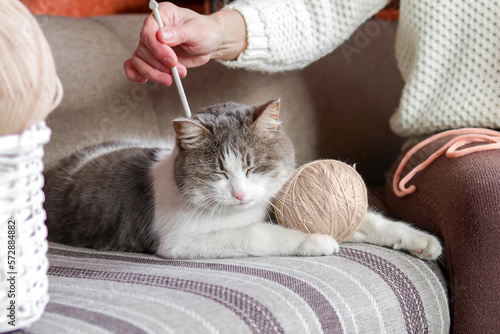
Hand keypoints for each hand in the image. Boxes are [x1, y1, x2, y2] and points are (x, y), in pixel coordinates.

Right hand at [124, 2, 246, 85]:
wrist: (210, 42)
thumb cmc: (204, 31)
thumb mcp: (196, 30)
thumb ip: (179, 33)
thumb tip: (161, 36)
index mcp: (163, 14)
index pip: (149, 31)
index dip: (157, 49)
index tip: (172, 61)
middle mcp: (154, 28)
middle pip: (144, 48)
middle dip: (160, 64)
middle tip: (177, 70)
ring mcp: (151, 44)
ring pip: (140, 60)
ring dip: (154, 73)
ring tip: (171, 78)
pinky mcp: (152, 57)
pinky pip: (135, 65)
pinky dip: (136, 73)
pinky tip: (143, 80)